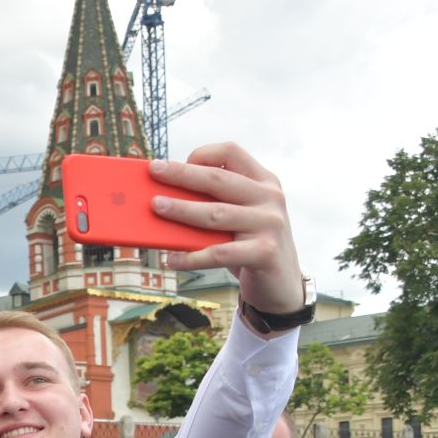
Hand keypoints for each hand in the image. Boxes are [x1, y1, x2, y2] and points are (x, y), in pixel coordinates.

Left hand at [148, 144, 303, 319]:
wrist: (282, 284)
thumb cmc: (250, 246)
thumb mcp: (240, 218)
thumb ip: (216, 204)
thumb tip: (165, 200)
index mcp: (263, 181)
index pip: (232, 153)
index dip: (203, 154)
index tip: (177, 163)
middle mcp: (269, 198)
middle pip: (218, 179)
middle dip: (182, 174)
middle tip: (154, 170)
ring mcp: (269, 224)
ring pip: (216, 214)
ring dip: (182, 210)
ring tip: (156, 207)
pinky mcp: (265, 252)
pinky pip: (219, 253)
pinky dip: (192, 257)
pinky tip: (172, 259)